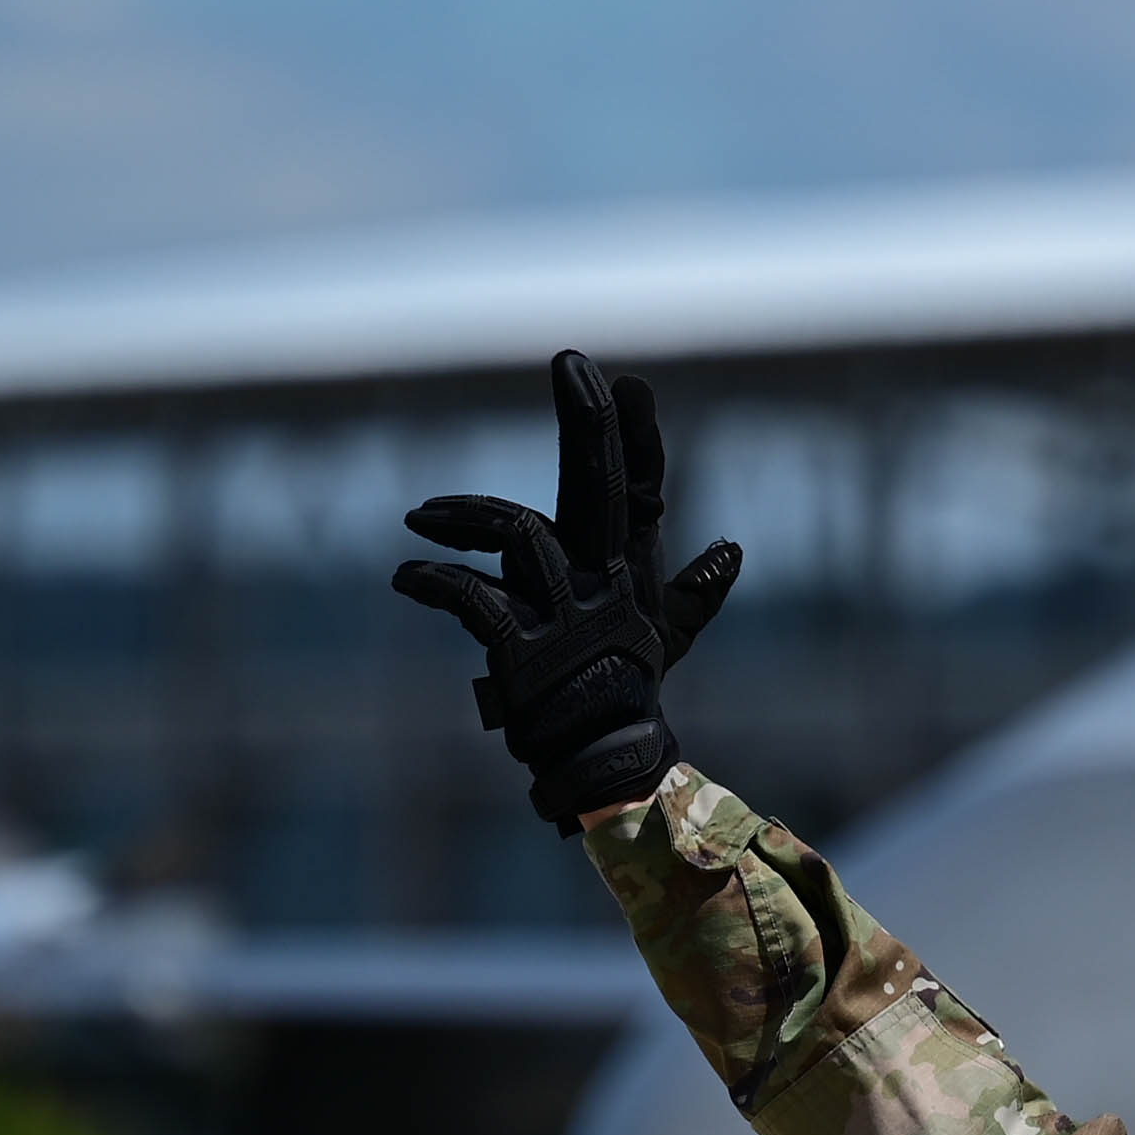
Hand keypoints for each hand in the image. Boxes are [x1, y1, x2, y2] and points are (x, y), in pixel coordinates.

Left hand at [393, 349, 743, 826]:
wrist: (607, 768)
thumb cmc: (626, 697)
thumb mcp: (661, 639)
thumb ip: (692, 593)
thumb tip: (729, 549)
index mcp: (628, 574)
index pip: (640, 490)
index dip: (636, 438)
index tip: (629, 383)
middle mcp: (606, 584)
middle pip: (602, 486)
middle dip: (590, 424)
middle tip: (574, 366)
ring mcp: (567, 615)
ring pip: (522, 532)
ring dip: (463, 516)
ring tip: (419, 520)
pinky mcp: (524, 650)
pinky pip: (472, 597)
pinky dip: (433, 581)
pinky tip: (405, 577)